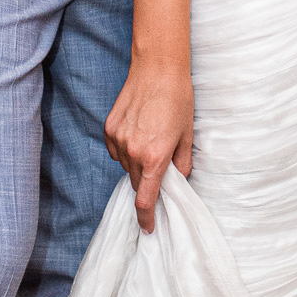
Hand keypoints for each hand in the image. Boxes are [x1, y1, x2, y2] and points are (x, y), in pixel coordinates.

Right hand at [105, 60, 194, 232]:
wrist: (157, 68)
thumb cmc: (178, 99)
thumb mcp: (187, 134)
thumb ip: (182, 163)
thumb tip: (178, 181)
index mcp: (155, 157)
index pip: (145, 199)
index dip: (146, 218)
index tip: (149, 228)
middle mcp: (133, 152)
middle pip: (136, 182)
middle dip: (147, 181)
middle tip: (160, 164)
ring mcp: (118, 140)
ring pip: (126, 166)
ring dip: (137, 163)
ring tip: (151, 139)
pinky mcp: (109, 129)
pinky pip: (116, 151)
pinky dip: (126, 150)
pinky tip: (138, 132)